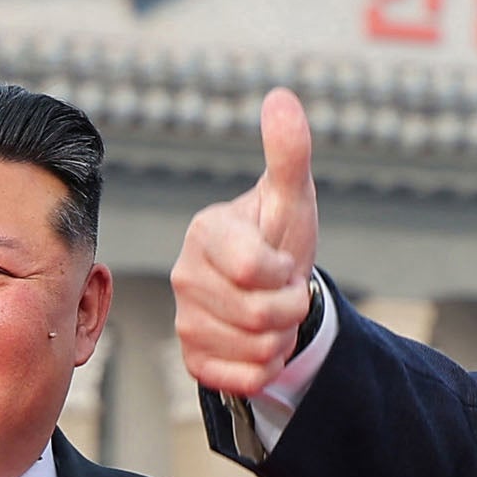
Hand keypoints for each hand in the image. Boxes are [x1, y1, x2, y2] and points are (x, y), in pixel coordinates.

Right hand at [173, 88, 321, 395]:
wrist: (273, 288)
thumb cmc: (279, 235)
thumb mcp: (291, 196)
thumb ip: (288, 152)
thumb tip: (282, 97)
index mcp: (204, 232)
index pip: (254, 269)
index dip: (284, 271)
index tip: (283, 260)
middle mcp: (184, 276)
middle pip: (261, 315)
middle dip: (290, 307)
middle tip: (285, 290)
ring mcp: (185, 321)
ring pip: (257, 349)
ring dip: (281, 337)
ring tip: (272, 313)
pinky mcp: (194, 360)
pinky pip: (245, 379)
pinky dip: (266, 366)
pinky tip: (260, 341)